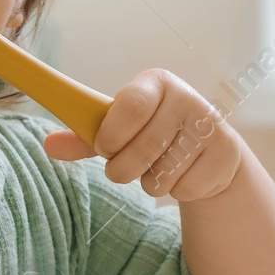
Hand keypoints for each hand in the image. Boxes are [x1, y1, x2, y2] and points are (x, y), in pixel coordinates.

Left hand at [43, 67, 241, 200]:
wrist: (206, 147)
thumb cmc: (151, 132)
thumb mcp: (119, 130)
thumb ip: (84, 137)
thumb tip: (48, 145)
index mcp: (156, 83)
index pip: (132, 106)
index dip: (112, 134)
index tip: (103, 148)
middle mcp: (188, 98)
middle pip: (144, 148)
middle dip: (122, 169)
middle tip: (120, 169)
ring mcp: (211, 126)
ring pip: (163, 174)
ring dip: (149, 181)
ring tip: (156, 167)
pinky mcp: (227, 155)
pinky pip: (185, 189)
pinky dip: (176, 190)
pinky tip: (183, 173)